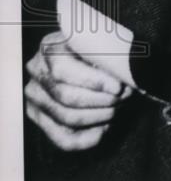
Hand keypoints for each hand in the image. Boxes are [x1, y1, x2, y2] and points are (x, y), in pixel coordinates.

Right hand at [24, 31, 132, 150]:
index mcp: (49, 48)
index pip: (63, 70)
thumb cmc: (100, 48)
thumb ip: (107, 53)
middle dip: (101, 101)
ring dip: (99, 117)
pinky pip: (63, 139)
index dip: (93, 82)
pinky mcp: (39, 117)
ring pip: (66, 118)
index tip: (118, 87)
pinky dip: (87, 138)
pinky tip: (105, 129)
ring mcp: (34, 96)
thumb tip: (122, 74)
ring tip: (118, 108)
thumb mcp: (103, 41)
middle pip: (66, 96)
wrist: (88, 58)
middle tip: (124, 98)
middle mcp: (35, 72)